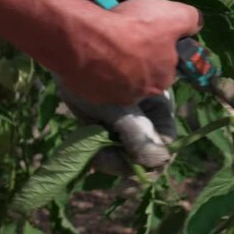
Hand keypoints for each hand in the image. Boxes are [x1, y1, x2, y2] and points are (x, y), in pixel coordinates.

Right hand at [56, 0, 202, 105]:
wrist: (87, 38)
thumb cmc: (135, 26)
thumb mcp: (174, 14)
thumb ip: (191, 20)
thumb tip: (196, 25)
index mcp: (165, 78)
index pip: (168, 65)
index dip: (160, 49)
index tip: (147, 36)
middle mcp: (143, 94)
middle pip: (145, 76)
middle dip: (139, 61)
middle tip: (127, 40)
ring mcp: (116, 97)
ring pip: (122, 81)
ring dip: (118, 67)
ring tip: (107, 47)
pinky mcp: (93, 96)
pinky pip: (99, 84)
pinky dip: (97, 73)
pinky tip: (92, 57)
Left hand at [57, 80, 175, 175]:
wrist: (68, 58)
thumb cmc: (97, 74)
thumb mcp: (119, 105)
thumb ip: (137, 133)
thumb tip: (156, 162)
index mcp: (160, 112)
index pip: (165, 149)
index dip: (149, 166)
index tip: (128, 175)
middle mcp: (148, 122)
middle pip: (146, 158)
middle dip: (125, 165)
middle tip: (101, 161)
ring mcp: (127, 127)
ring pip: (126, 159)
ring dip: (110, 160)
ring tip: (93, 152)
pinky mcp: (108, 129)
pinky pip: (109, 153)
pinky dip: (99, 156)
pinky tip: (90, 151)